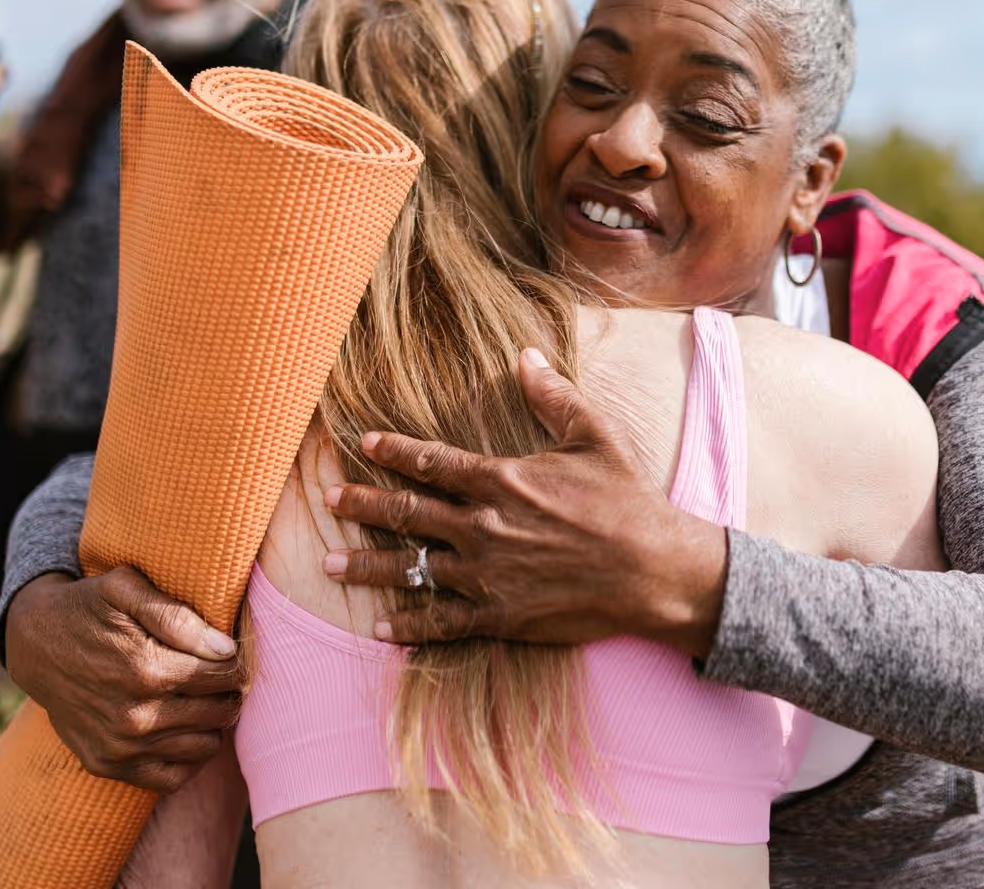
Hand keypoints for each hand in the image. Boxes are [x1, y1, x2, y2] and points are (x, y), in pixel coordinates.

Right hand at [3, 568, 243, 792]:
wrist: (34, 645)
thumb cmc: (87, 608)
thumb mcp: (125, 589)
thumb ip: (177, 616)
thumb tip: (224, 649)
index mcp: (146, 669)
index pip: (226, 676)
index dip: (236, 662)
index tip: (228, 654)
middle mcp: (135, 716)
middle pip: (220, 712)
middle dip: (227, 692)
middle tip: (217, 676)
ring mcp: (120, 747)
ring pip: (204, 747)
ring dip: (211, 724)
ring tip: (200, 700)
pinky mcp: (106, 765)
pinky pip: (172, 778)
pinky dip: (188, 757)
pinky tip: (184, 730)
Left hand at [324, 348, 729, 656]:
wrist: (654, 569)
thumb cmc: (627, 500)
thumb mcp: (593, 435)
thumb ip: (552, 396)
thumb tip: (525, 355)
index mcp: (503, 479)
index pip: (433, 462)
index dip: (394, 451)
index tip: (363, 443)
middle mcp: (484, 526)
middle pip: (408, 514)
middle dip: (363, 505)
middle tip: (328, 501)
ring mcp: (487, 574)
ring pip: (412, 569)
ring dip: (367, 568)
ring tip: (329, 566)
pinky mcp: (501, 616)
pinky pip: (443, 622)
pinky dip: (409, 626)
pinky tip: (381, 627)